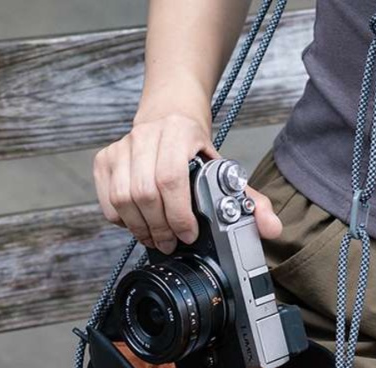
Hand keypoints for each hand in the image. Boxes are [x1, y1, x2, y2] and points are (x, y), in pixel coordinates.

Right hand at [93, 113, 281, 253]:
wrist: (170, 116)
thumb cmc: (196, 150)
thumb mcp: (226, 170)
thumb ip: (251, 201)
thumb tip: (271, 228)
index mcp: (179, 134)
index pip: (171, 179)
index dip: (178, 214)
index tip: (187, 235)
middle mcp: (146, 136)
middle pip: (144, 194)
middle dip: (159, 227)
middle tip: (170, 243)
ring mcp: (122, 147)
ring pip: (123, 199)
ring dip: (140, 227)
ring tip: (156, 238)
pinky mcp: (105, 159)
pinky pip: (108, 199)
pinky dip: (121, 219)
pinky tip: (138, 222)